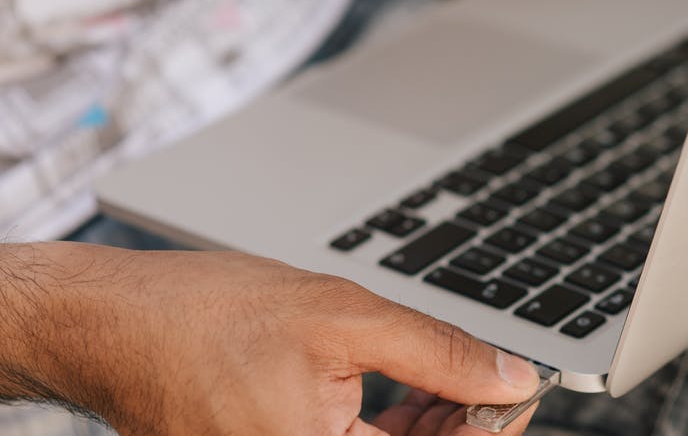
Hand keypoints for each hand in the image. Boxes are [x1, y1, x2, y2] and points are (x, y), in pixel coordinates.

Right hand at [10, 243, 540, 434]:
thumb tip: (510, 377)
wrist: (113, 320)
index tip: (519, 394)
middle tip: (496, 378)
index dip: (491, 431)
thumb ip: (438, 354)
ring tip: (460, 376)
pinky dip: (392, 426)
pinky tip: (416, 389)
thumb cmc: (203, 318)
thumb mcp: (343, 318)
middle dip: (466, 424)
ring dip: (434, 425)